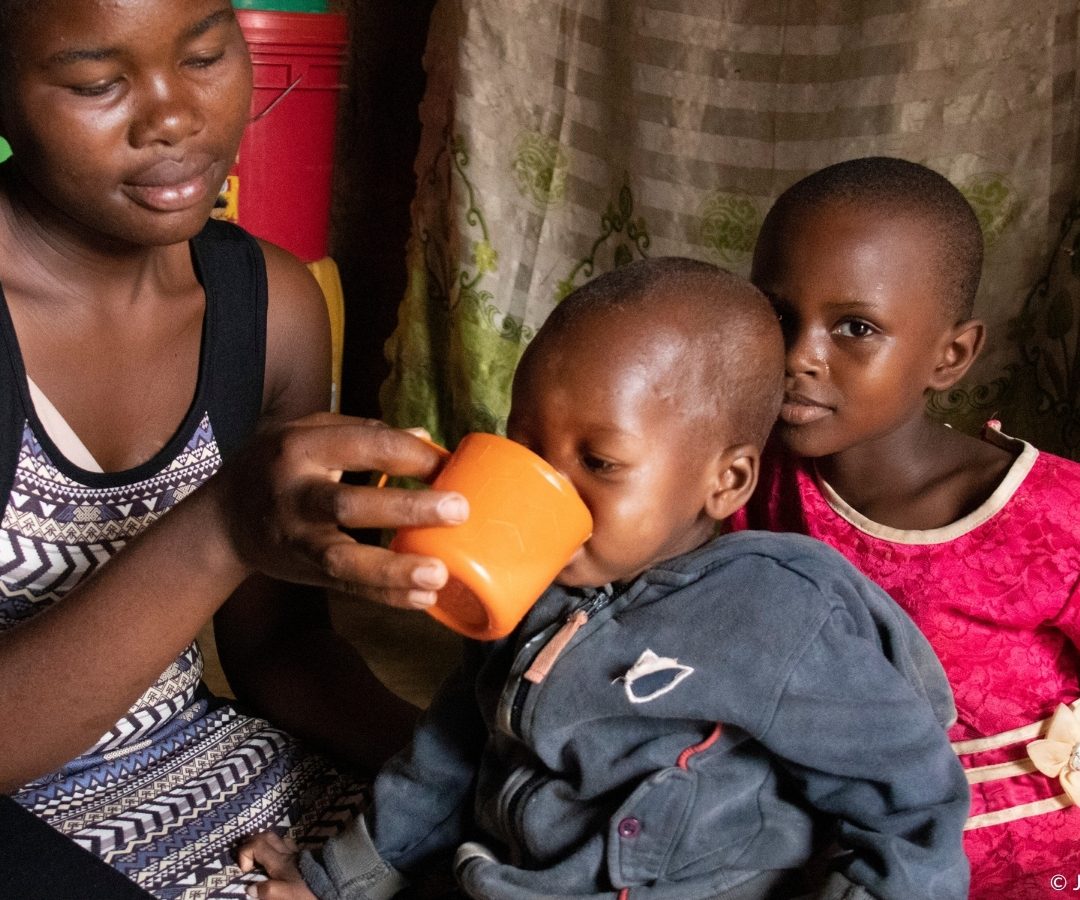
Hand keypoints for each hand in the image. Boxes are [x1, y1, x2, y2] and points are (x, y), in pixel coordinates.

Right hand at [219, 414, 468, 608]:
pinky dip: (385, 596)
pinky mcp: (304, 573)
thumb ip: (365, 434)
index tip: (447, 463)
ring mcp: (298, 540)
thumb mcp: (309, 433)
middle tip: (458, 509)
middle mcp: (295, 495)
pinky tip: (423, 599)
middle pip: (349, 504)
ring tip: (438, 574)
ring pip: (342, 559)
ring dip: (392, 569)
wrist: (224, 519)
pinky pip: (347, 589)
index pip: (362, 445)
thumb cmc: (279, 465)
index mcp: (301, 448)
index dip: (408, 454)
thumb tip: (426, 438)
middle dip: (405, 508)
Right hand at [237, 831, 313, 899]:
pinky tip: (281, 863)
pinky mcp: (307, 858)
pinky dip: (280, 851)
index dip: (245, 852)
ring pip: (279, 840)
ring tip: (262, 861)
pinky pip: (290, 847)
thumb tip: (250, 888)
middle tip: (248, 860)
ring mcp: (298, 853)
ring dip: (267, 846)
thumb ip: (267, 891)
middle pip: (267, 836)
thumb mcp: (286, 895)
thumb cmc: (309, 889)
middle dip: (253, 843)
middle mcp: (288, 853)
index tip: (245, 871)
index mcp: (280, 861)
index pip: (257, 844)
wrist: (338, 884)